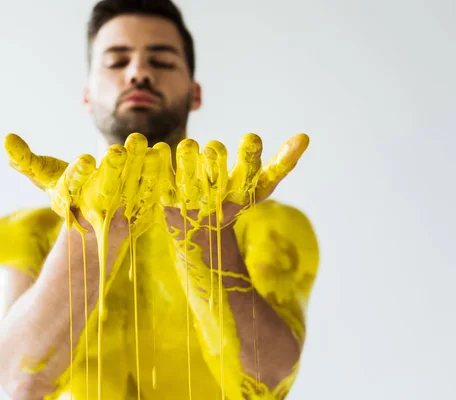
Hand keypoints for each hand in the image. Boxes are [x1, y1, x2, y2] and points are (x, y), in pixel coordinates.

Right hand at [4, 132, 162, 238]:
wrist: (94, 224)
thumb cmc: (68, 193)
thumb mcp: (45, 176)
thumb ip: (26, 161)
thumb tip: (7, 141)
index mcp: (73, 194)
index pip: (72, 184)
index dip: (78, 174)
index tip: (84, 160)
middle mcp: (96, 202)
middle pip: (105, 186)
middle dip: (112, 170)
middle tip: (118, 151)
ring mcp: (121, 207)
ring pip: (133, 187)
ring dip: (144, 169)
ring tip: (154, 149)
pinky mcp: (141, 208)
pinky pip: (152, 193)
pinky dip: (160, 177)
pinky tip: (165, 157)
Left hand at [159, 133, 309, 232]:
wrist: (199, 233)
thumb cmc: (233, 202)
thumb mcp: (259, 187)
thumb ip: (281, 163)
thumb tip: (304, 137)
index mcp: (241, 193)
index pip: (250, 174)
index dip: (250, 157)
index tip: (251, 139)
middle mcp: (216, 198)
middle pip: (217, 171)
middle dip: (216, 157)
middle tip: (213, 148)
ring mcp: (190, 200)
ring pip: (188, 175)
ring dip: (188, 158)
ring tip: (189, 146)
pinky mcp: (165, 199)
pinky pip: (161, 178)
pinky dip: (160, 162)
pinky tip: (159, 148)